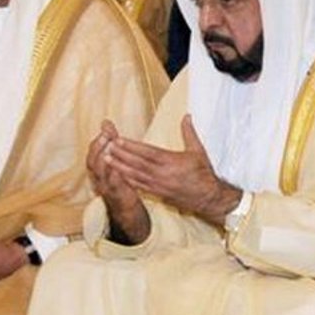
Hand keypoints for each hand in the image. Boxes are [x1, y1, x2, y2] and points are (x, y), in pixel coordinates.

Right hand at [87, 120, 149, 243]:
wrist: (124, 204)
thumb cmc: (119, 178)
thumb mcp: (114, 158)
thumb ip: (111, 142)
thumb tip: (106, 122)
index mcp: (97, 166)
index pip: (92, 150)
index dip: (99, 138)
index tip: (106, 127)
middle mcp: (97, 176)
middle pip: (92, 161)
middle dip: (98, 147)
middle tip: (106, 135)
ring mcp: (104, 185)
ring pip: (99, 172)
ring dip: (104, 159)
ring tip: (110, 148)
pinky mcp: (115, 193)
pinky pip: (112, 185)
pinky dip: (114, 176)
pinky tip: (119, 168)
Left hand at [105, 115, 242, 225]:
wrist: (209, 197)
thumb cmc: (204, 173)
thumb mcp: (198, 151)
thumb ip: (189, 133)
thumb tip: (187, 116)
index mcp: (172, 161)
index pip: (147, 152)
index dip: (132, 146)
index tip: (118, 140)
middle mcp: (163, 174)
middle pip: (137, 163)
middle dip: (121, 154)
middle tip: (106, 147)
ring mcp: (159, 185)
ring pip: (135, 175)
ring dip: (119, 167)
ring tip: (106, 159)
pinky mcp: (158, 193)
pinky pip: (139, 186)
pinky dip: (127, 179)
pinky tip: (117, 174)